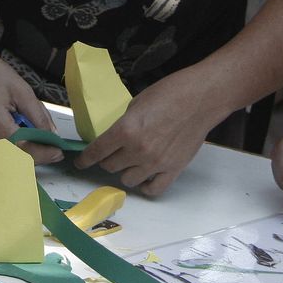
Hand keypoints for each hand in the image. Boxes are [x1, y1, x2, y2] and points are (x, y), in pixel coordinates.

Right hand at [0, 45, 59, 163]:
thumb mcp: (21, 89)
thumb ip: (38, 114)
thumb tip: (51, 134)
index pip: (22, 147)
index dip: (42, 153)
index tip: (57, 153)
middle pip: (10, 156)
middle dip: (31, 153)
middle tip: (46, 147)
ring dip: (15, 151)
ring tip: (23, 134)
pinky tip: (4, 133)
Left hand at [75, 73, 212, 195]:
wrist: (201, 98)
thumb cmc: (170, 93)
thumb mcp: (137, 103)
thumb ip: (124, 124)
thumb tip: (116, 138)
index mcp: (126, 130)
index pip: (97, 151)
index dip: (85, 159)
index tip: (81, 162)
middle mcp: (138, 150)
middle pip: (110, 167)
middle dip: (108, 160)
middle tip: (113, 154)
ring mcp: (156, 163)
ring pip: (128, 180)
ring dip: (126, 172)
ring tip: (131, 163)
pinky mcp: (173, 170)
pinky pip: (153, 189)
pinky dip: (145, 185)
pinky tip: (145, 177)